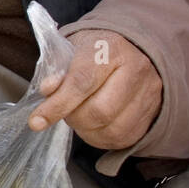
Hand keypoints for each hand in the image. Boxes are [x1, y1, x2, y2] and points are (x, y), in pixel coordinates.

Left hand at [28, 29, 161, 149]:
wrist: (133, 48)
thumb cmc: (95, 51)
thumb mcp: (72, 48)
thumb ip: (57, 68)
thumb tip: (48, 89)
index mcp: (112, 48)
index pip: (82, 82)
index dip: (58, 104)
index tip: (36, 121)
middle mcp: (136, 70)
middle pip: (100, 111)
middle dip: (73, 118)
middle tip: (65, 110)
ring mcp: (149, 94)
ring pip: (112, 130)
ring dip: (86, 131)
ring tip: (79, 115)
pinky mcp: (152, 115)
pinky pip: (122, 139)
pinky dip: (100, 137)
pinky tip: (93, 125)